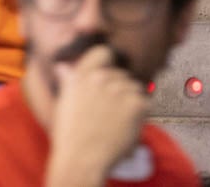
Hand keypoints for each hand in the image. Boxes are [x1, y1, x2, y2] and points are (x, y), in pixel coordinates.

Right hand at [45, 46, 150, 186]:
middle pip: (122, 74)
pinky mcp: (136, 104)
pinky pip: (146, 102)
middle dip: (120, 88)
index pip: (104, 52)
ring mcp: (119, 90)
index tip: (108, 73)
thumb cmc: (70, 132)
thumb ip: (69, 81)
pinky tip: (128, 124)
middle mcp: (100, 78)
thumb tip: (63, 66)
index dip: (108, 61)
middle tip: (112, 108)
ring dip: (132, 100)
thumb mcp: (64, 101)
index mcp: (82, 74)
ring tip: (120, 118)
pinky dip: (141, 113)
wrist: (82, 156)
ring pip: (136, 88)